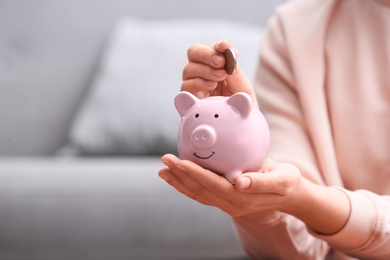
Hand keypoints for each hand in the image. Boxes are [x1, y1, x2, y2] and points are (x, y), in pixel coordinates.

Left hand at [158, 154, 301, 216]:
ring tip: (163, 171)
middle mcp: (231, 204)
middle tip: (164, 160)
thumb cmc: (288, 182)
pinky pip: (203, 194)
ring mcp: (227, 204)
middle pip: (200, 190)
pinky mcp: (225, 201)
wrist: (290, 195)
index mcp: (242, 198)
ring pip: (198, 194)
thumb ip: (262, 181)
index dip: (194, 173)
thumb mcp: (282, 179)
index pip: (212, 185)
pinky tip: (177, 177)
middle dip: (180, 175)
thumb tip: (239, 182)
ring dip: (179, 182)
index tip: (178, 161)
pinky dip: (187, 186)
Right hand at [182, 39, 257, 106]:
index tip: (224, 46)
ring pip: (188, 69)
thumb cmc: (242, 105)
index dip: (215, 46)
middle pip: (193, 53)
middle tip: (221, 63)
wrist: (240, 124)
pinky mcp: (190, 99)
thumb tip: (230, 52)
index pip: (209, 48)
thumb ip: (234, 69)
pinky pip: (186, 86)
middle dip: (206, 54)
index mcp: (216, 65)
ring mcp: (194, 85)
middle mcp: (202, 72)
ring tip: (220, 77)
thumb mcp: (242, 85)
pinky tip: (212, 86)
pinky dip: (198, 82)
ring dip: (205, 70)